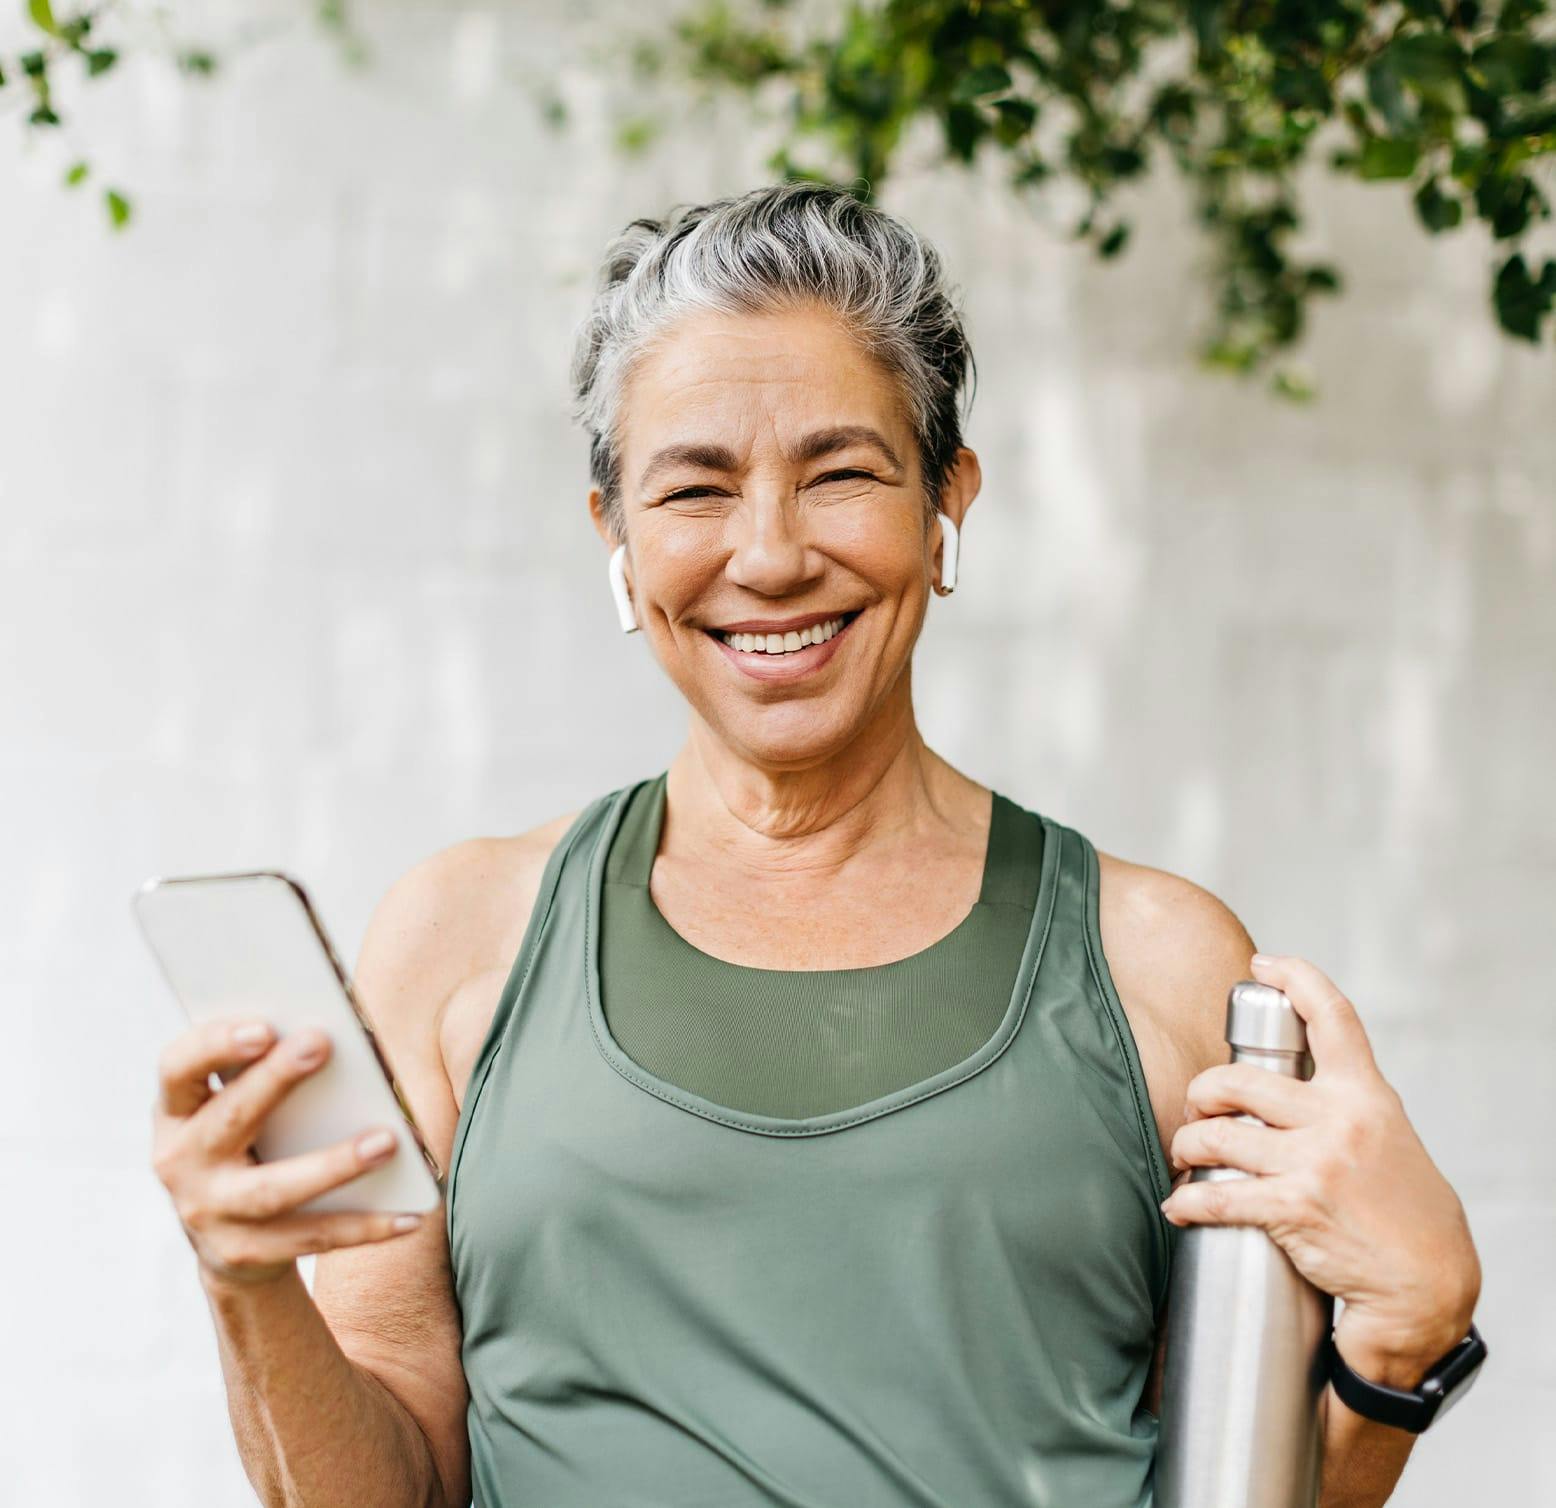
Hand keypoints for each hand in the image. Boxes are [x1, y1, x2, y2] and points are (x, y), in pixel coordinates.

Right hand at [151, 1019, 423, 1289]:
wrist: (231, 1243)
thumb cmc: (254, 1141)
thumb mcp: (242, 1105)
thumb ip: (273, 1069)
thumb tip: (347, 1038)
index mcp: (179, 1111)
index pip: (178, 1068)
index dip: (214, 1044)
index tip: (263, 1026)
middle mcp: (180, 1162)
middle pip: (229, 1118)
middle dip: (274, 1079)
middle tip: (321, 1043)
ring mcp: (208, 1214)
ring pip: (273, 1189)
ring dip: (333, 1164)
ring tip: (388, 1141)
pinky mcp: (245, 1254)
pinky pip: (312, 1238)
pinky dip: (365, 1225)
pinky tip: (409, 1214)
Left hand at [1160, 954, 1481, 1381]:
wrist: (1428, 1284)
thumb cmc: (1405, 1211)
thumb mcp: (1388, 1136)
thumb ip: (1345, 1103)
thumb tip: (1290, 1081)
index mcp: (1366, 1095)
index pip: (1332, 1017)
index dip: (1296, 978)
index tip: (1264, 964)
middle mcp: (1340, 1120)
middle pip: (1239, 1080)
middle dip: (1202, 1093)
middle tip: (1197, 1111)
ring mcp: (1317, 1163)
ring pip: (1219, 1135)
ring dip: (1188, 1145)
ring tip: (1185, 1156)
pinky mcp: (1297, 1209)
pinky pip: (1220, 1196)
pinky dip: (1189, 1202)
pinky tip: (1179, 1207)